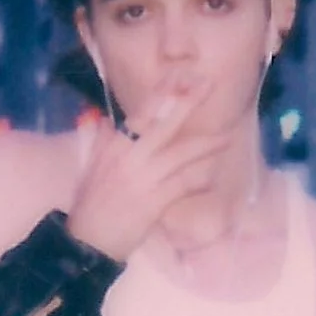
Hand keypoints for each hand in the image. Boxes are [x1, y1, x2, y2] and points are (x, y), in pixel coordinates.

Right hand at [63, 88, 228, 262]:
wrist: (88, 241)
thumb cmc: (90, 204)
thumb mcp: (93, 166)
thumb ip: (104, 142)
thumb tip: (110, 121)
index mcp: (114, 145)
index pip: (141, 111)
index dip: (163, 91)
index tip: (181, 74)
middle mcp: (129, 156)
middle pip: (163, 123)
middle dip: (187, 102)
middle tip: (208, 85)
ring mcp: (144, 179)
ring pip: (180, 154)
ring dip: (206, 144)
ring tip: (227, 137)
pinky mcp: (155, 202)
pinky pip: (184, 184)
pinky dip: (200, 178)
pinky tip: (212, 175)